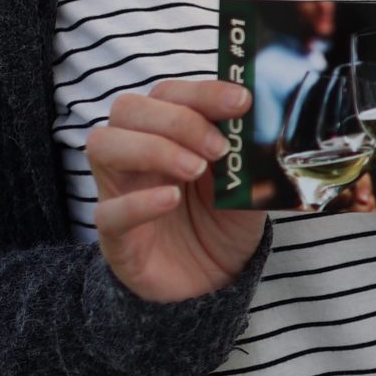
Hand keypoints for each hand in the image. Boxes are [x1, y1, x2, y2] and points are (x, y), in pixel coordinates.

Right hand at [86, 80, 267, 303]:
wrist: (211, 283)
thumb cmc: (223, 222)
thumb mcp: (248, 183)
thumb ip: (253, 156)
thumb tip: (271, 124)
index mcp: (167, 133)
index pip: (169, 93)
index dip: (203, 92)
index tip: (242, 101)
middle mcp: (136, 155)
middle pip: (129, 109)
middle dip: (179, 120)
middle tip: (219, 148)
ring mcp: (120, 192)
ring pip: (104, 145)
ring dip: (153, 148)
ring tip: (196, 170)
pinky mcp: (115, 237)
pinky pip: (107, 211)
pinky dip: (138, 201)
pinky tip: (170, 199)